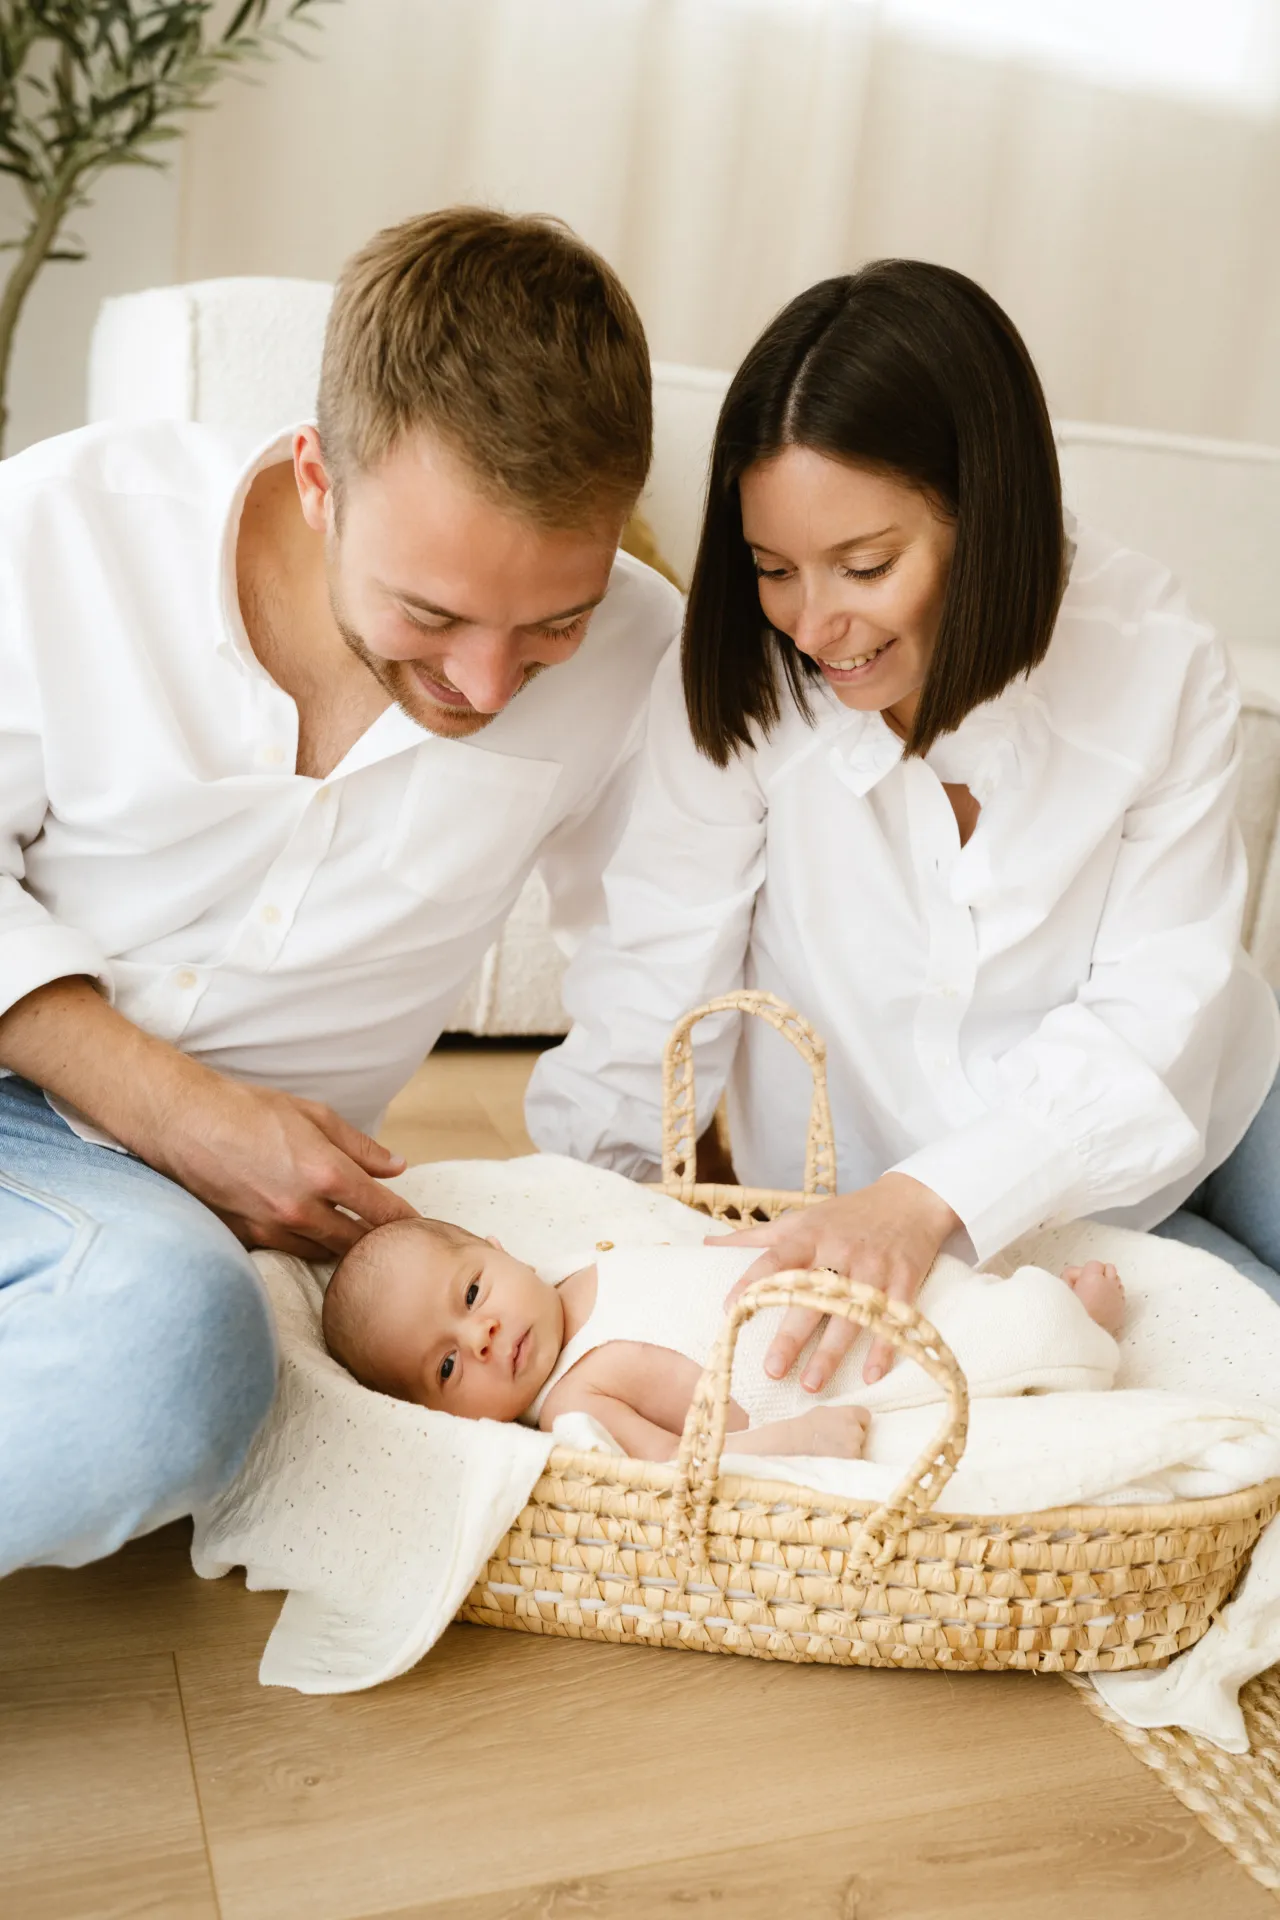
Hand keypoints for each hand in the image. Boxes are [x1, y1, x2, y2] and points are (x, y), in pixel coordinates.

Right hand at [137, 1059, 415, 1257]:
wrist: (183, 1122)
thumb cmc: (248, 1110)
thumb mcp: (314, 1115)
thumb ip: (361, 1147)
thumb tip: (397, 1167)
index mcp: (326, 1172)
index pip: (383, 1211)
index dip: (406, 1221)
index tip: (417, 1227)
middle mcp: (302, 1208)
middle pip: (357, 1243)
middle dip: (377, 1243)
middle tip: (391, 1241)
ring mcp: (272, 1228)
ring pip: (323, 1254)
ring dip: (342, 1249)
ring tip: (356, 1242)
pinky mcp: (246, 1239)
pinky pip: (288, 1253)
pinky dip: (305, 1248)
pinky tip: (311, 1238)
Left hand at [711, 1174, 960, 1389]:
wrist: (909, 1201)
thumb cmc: (845, 1215)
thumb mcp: (801, 1219)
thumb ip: (755, 1236)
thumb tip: (707, 1245)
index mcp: (809, 1236)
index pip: (774, 1260)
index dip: (752, 1283)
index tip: (730, 1310)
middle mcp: (839, 1251)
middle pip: (811, 1296)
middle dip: (791, 1335)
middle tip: (772, 1370)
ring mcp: (873, 1267)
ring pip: (849, 1314)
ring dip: (831, 1353)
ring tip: (812, 1385)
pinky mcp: (904, 1279)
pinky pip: (893, 1317)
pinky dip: (884, 1347)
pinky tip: (871, 1375)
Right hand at [732, 1405, 869, 1459]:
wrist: (791, 1446)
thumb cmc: (803, 1428)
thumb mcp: (823, 1412)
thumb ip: (841, 1415)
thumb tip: (850, 1421)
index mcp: (850, 1413)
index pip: (866, 1417)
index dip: (857, 1423)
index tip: (846, 1428)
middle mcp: (855, 1430)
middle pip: (862, 1435)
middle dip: (852, 1440)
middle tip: (834, 1444)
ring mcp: (853, 1449)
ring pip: (859, 1452)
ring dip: (849, 1454)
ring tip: (831, 1455)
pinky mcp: (849, 1466)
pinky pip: (853, 1466)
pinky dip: (846, 1466)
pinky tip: (832, 1464)